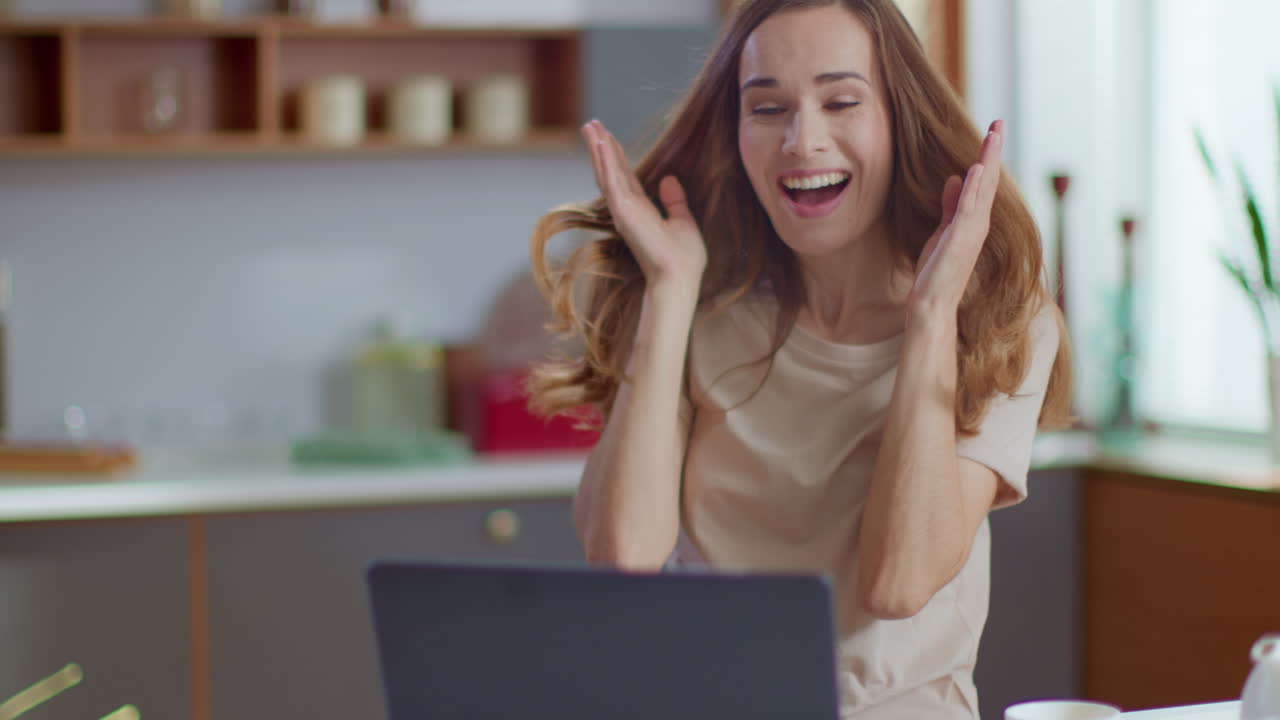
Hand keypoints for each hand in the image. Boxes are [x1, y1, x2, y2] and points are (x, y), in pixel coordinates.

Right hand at [582, 120, 706, 290]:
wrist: (680, 276)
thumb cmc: (683, 258)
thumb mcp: (683, 221)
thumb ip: (675, 200)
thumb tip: (669, 179)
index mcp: (640, 209)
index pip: (625, 177)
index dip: (616, 156)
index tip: (608, 137)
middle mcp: (627, 208)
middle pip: (610, 171)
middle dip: (601, 147)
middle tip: (591, 124)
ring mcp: (623, 209)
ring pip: (606, 172)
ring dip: (598, 148)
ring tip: (590, 126)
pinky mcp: (623, 211)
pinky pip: (611, 180)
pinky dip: (605, 160)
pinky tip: (600, 142)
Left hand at [910, 119, 1004, 316]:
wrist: (931, 302)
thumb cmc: (936, 270)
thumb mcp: (942, 230)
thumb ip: (951, 205)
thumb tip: (956, 178)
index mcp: (973, 220)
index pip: (984, 182)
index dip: (988, 156)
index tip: (992, 131)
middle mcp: (978, 223)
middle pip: (989, 180)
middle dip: (993, 151)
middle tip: (998, 123)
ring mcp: (972, 231)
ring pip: (983, 189)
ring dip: (988, 161)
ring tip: (992, 136)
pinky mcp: (960, 240)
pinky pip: (969, 209)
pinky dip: (974, 189)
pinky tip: (976, 169)